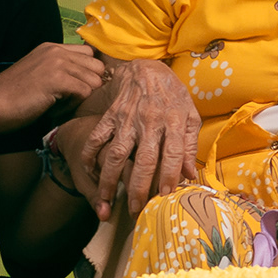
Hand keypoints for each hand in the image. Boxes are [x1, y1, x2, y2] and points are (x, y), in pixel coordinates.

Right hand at [0, 42, 106, 137]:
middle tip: (70, 99)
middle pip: (97, 66)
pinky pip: (84, 92)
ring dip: (80, 97)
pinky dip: (73, 105)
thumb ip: (60, 71)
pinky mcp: (56, 79)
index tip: (79, 89)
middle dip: (89, 86)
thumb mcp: (39, 75)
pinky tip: (55, 109)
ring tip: (60, 105)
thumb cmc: (12, 97)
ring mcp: (57, 63)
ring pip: (94, 80)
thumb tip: (89, 81)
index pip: (90, 54)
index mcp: (52, 48)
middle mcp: (57, 51)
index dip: (89, 73)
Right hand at [62, 57, 201, 218]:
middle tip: (135, 209)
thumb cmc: (172, 95)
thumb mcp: (189, 114)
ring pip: (116, 153)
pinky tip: (88, 173)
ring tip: (106, 200)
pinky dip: (89, 155)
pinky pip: (97, 137)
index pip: (171, 153)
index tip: (164, 196)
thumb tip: (188, 173)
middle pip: (143, 160)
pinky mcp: (111, 115)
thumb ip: (189, 144)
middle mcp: (149, 121)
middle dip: (138, 187)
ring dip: (110, 179)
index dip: (169, 176)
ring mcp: (127, 119)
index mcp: (173, 120)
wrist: (146, 68)